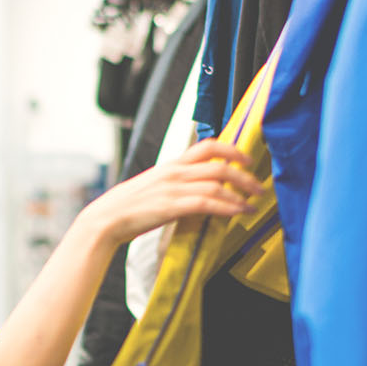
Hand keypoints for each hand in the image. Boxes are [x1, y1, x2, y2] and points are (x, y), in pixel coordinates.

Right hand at [79, 140, 262, 245]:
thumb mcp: (155, 186)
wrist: (107, 218)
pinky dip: (227, 207)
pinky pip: (207, 203)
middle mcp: (175, 172)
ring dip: (241, 194)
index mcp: (172, 164)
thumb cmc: (130, 206)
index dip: (231, 149)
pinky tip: (238, 212)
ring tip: (253, 204)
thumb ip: (177, 183)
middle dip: (244, 175)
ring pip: (217, 184)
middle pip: (219, 165)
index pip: (207, 146)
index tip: (247, 159)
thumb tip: (198, 187)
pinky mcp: (172, 206)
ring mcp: (174, 188)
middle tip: (259, 186)